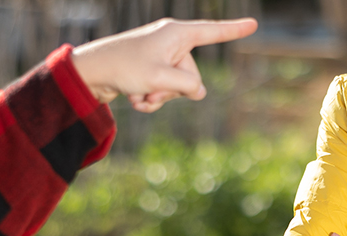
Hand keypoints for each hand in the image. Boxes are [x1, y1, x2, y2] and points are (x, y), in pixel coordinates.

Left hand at [71, 18, 256, 111]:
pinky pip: (162, 92)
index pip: (213, 32)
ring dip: (159, 99)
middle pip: (192, 76)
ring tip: (139, 94)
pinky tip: (135, 98)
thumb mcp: (161, 79)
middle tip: (150, 89)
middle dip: (174, 91)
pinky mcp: (150, 71)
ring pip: (176, 89)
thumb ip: (187, 86)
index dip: (234, 31)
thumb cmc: (126, 67)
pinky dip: (150, 100)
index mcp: (177, 34)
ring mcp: (161, 58)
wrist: (92, 72)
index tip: (253, 25)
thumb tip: (199, 93)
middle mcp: (171, 43)